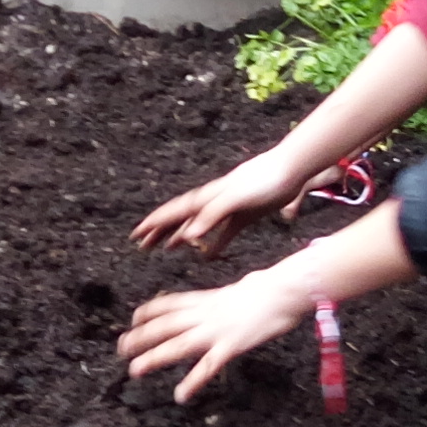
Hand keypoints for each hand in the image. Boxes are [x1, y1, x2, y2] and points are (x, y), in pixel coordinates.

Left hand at [116, 266, 306, 402]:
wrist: (284, 289)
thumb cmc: (271, 288)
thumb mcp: (244, 287)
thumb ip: (232, 296)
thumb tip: (241, 289)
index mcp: (207, 299)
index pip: (170, 303)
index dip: (149, 311)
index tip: (134, 317)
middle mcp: (205, 314)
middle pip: (165, 325)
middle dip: (141, 336)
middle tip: (120, 347)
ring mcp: (216, 330)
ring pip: (177, 345)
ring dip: (153, 358)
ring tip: (134, 370)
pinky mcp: (230, 346)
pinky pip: (207, 367)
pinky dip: (192, 382)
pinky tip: (180, 396)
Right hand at [132, 149, 309, 254]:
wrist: (290, 169)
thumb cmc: (264, 180)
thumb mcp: (236, 198)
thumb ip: (213, 215)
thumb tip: (189, 235)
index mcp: (208, 197)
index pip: (175, 212)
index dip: (155, 224)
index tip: (136, 235)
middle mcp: (213, 202)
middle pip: (180, 218)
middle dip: (160, 231)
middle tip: (142, 246)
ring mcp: (227, 209)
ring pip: (197, 225)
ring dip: (180, 236)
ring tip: (167, 248)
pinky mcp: (244, 216)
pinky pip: (223, 234)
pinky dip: (212, 245)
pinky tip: (207, 256)